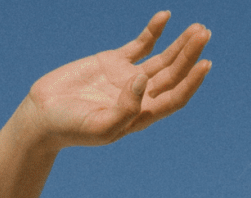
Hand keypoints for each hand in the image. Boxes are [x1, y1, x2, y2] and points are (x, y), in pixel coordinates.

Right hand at [24, 13, 211, 148]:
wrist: (44, 114)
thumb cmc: (71, 128)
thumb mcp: (101, 126)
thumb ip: (126, 108)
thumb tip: (144, 79)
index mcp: (142, 115)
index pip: (175, 97)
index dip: (192, 82)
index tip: (205, 63)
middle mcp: (141, 96)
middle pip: (173, 74)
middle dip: (189, 54)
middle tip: (204, 33)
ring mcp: (128, 77)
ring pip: (162, 58)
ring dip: (179, 43)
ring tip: (198, 28)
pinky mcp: (113, 61)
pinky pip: (139, 44)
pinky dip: (153, 31)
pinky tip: (165, 17)